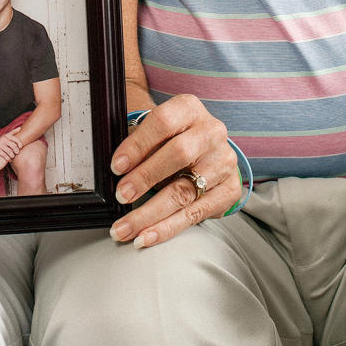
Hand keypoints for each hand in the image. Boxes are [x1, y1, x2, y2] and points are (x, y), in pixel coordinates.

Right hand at [0, 132, 22, 160]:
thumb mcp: (5, 135)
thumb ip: (13, 132)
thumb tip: (20, 128)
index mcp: (7, 135)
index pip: (16, 140)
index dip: (20, 144)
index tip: (20, 148)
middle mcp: (3, 139)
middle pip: (13, 146)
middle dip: (16, 151)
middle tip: (17, 153)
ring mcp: (0, 144)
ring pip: (9, 151)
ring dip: (12, 156)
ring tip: (13, 157)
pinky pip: (4, 155)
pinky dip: (8, 158)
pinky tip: (9, 160)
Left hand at [107, 95, 240, 248]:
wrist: (203, 149)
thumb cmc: (171, 139)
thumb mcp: (156, 132)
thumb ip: (139, 145)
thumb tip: (116, 170)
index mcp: (190, 108)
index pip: (163, 122)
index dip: (138, 145)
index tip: (116, 167)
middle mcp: (212, 132)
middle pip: (178, 154)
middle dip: (145, 178)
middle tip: (121, 196)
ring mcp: (224, 161)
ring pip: (185, 191)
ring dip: (151, 214)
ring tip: (126, 228)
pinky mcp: (229, 190)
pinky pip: (195, 214)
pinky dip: (167, 228)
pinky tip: (146, 237)